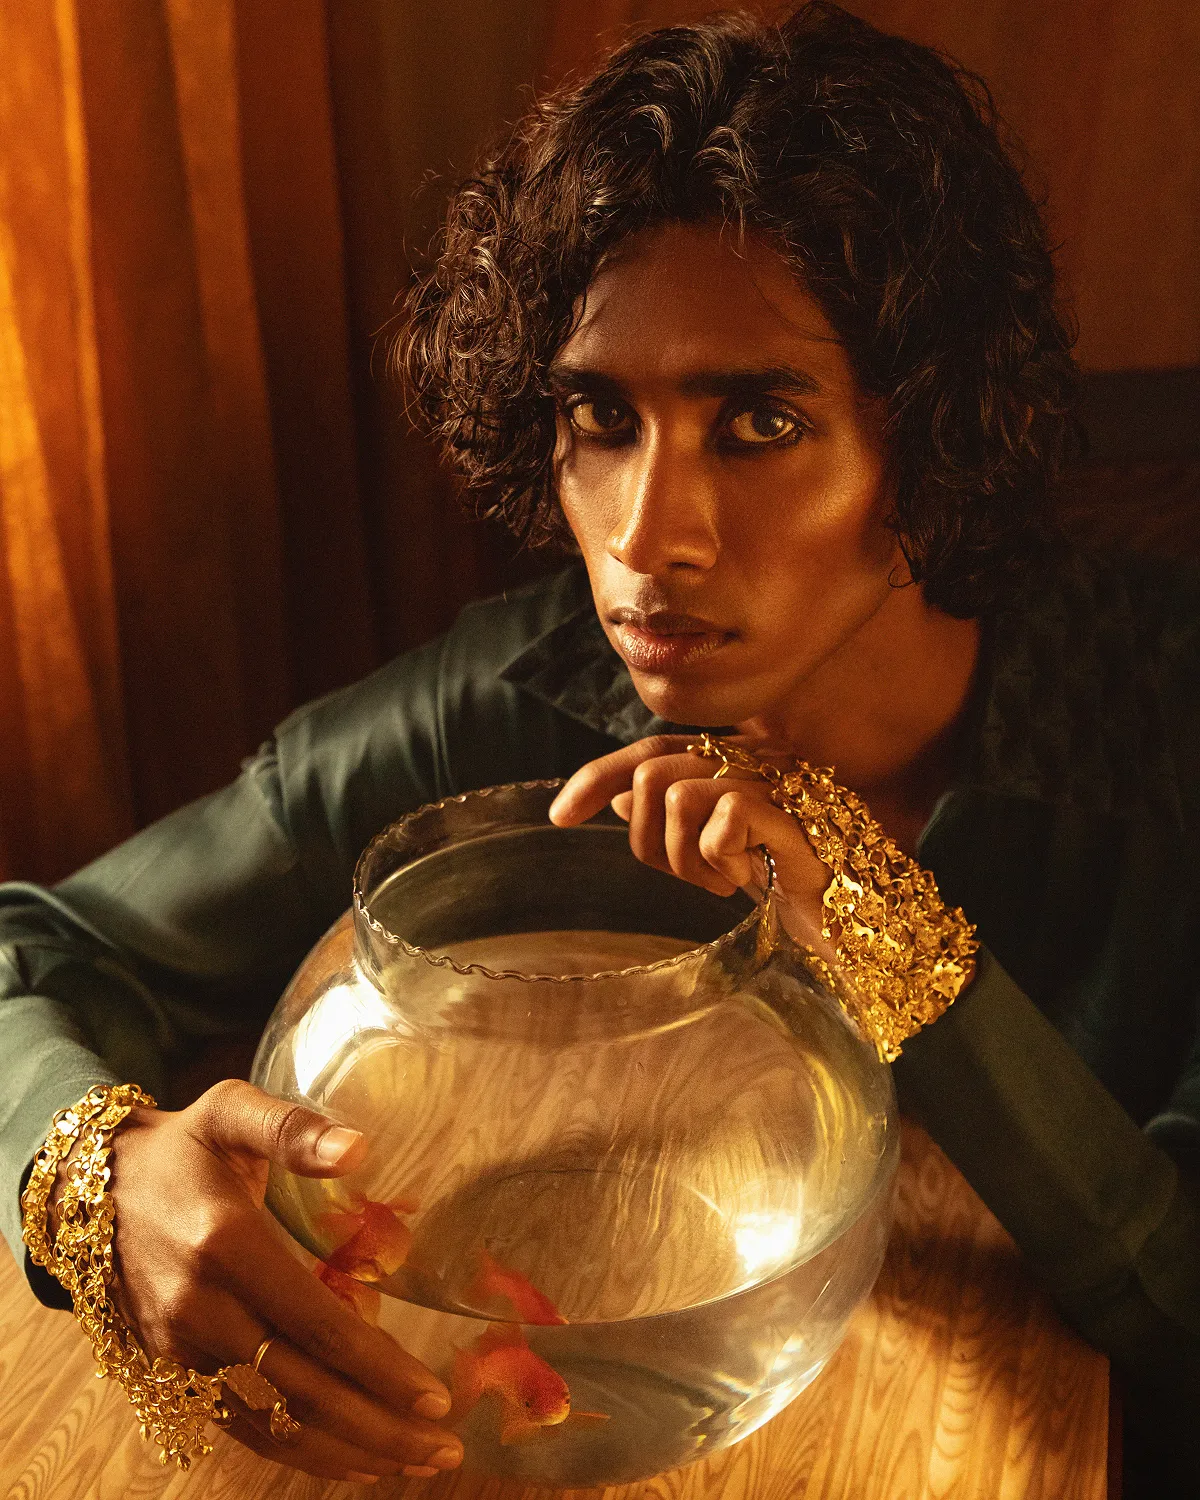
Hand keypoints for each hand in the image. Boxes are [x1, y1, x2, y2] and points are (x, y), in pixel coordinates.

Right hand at [94, 1079, 461, 1481]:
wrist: (83, 1187)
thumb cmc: (178, 1146)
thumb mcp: (229, 1111)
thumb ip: (292, 1128)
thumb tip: (359, 1147)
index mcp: (226, 1243)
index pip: (317, 1325)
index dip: (380, 1368)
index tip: (437, 1395)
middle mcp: (200, 1308)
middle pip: (303, 1391)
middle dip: (381, 1427)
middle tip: (444, 1450)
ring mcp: (181, 1348)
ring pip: (273, 1424)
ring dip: (348, 1452)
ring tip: (414, 1463)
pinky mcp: (171, 1369)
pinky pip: (242, 1426)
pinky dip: (298, 1453)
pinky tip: (350, 1460)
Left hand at [549, 734, 835, 955]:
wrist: (851, 919)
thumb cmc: (782, 878)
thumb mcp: (711, 852)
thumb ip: (669, 819)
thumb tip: (617, 798)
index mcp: (729, 761)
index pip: (647, 753)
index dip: (596, 777)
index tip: (559, 817)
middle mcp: (750, 759)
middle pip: (652, 774)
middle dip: (650, 840)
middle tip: (688, 876)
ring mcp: (775, 783)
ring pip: (679, 796)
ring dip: (686, 857)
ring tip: (721, 880)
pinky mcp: (795, 814)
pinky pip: (721, 823)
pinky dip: (723, 862)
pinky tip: (752, 878)